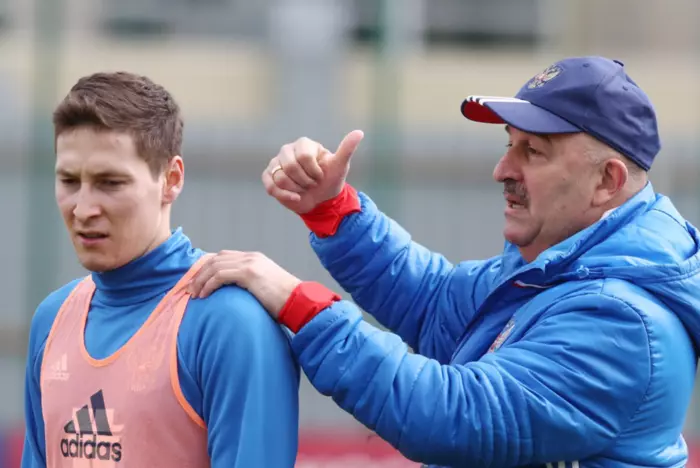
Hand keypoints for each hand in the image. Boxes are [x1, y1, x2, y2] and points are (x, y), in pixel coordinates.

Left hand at [187, 251, 301, 318]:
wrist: (299, 301)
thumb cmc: (283, 301)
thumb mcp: (263, 289)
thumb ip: (248, 286)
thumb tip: (232, 296)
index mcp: (254, 259)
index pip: (223, 257)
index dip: (207, 268)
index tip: (197, 282)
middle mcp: (251, 257)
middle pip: (216, 259)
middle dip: (200, 273)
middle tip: (190, 289)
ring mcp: (250, 263)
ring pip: (215, 266)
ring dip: (201, 280)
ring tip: (194, 294)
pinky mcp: (249, 273)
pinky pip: (220, 275)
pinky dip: (209, 285)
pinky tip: (205, 295)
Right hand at [262, 130, 364, 213]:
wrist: (321, 200)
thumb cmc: (330, 180)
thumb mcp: (340, 166)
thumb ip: (347, 149)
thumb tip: (359, 132)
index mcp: (304, 144)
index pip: (304, 157)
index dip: (314, 172)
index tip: (321, 175)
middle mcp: (287, 150)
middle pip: (291, 168)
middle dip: (305, 181)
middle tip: (312, 183)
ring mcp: (276, 163)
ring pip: (280, 178)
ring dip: (296, 189)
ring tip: (303, 189)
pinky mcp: (268, 176)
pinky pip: (271, 187)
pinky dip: (285, 196)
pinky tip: (296, 198)